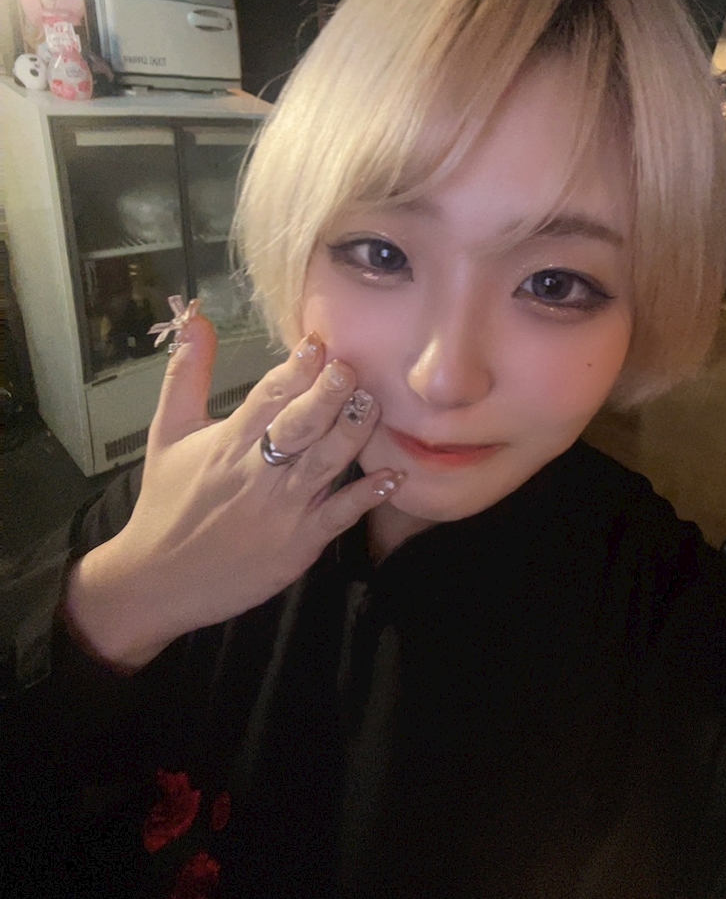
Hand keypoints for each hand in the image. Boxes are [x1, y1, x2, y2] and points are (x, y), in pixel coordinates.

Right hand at [63, 312, 401, 669]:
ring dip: (354, 431)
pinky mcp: (299, 543)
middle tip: (351, 367)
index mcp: (228, 442)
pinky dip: (367, 494)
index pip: (268, 396)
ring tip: (375, 403)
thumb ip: (186, 372)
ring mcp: (282, 509)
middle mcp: (257, 472)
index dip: (296, 368)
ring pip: (326, 463)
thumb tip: (196, 318)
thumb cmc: (166, 500)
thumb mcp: (166, 431)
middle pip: (301, 425)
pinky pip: (340, 514)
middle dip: (329, 394)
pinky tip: (394, 474)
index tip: (318, 343)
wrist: (158, 580)